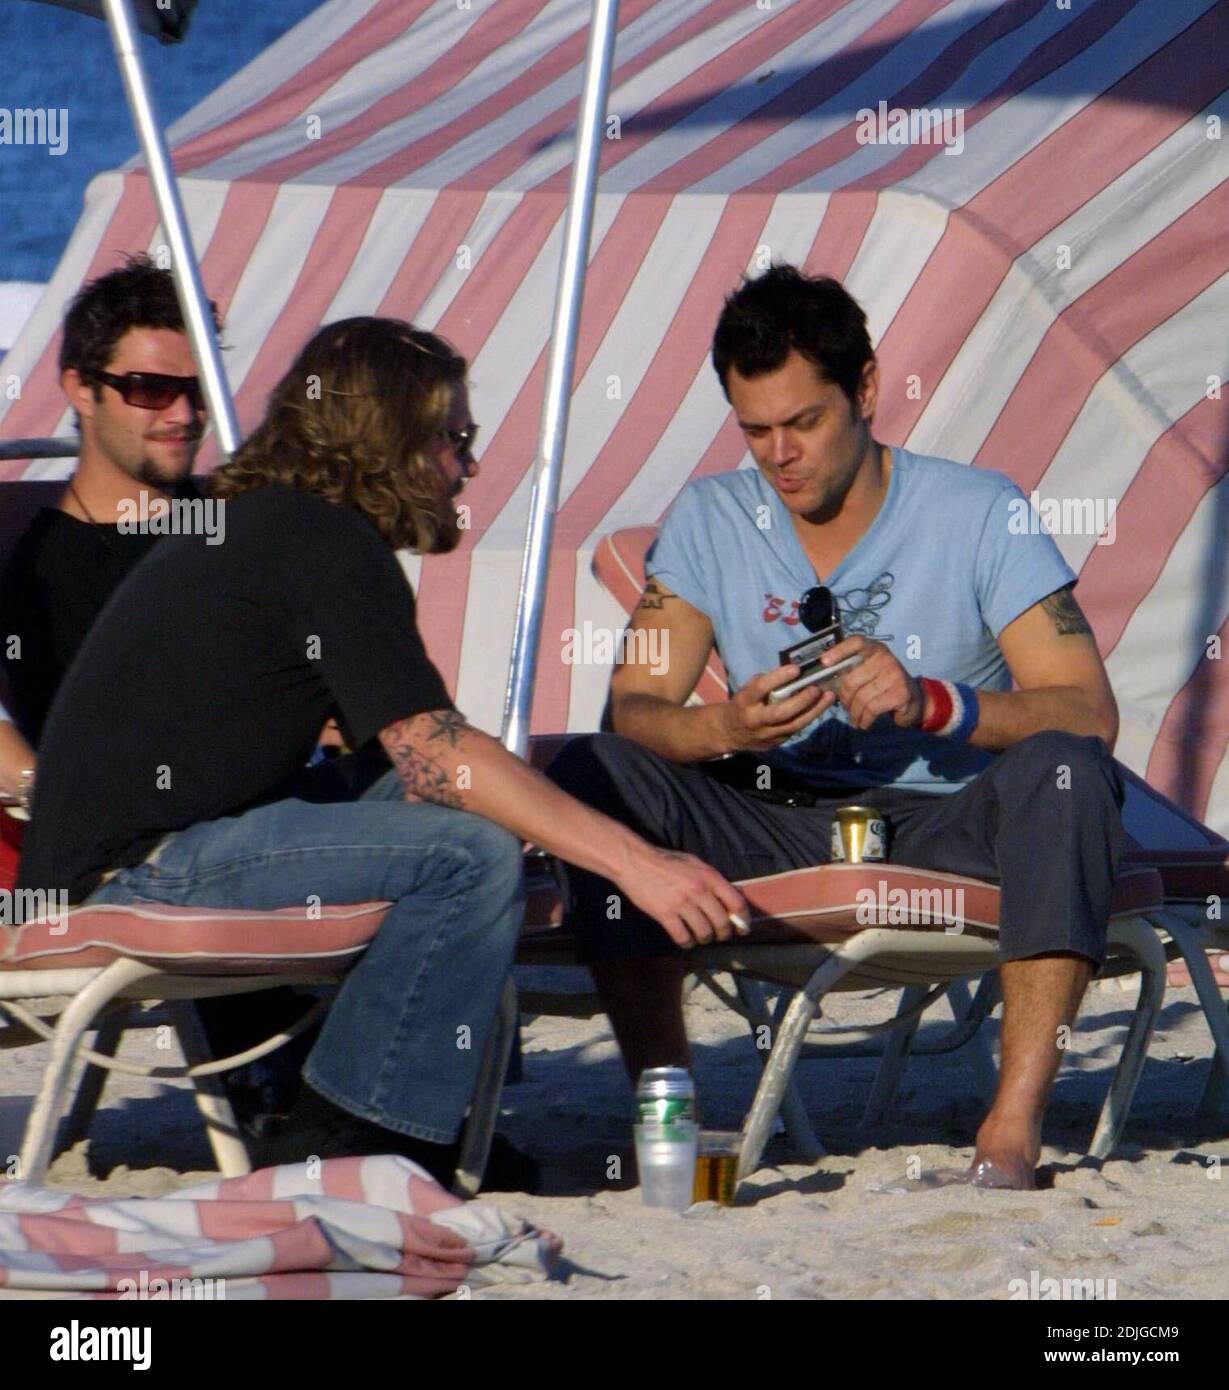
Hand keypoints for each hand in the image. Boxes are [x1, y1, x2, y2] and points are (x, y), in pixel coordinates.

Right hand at [617, 845, 749, 949]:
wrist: (635, 861)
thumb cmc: (666, 861)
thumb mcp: (694, 863)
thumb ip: (711, 880)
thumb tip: (728, 899)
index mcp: (709, 876)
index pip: (737, 903)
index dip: (743, 920)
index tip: (743, 928)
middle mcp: (699, 891)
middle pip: (721, 922)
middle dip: (723, 934)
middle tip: (719, 935)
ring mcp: (682, 904)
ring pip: (704, 933)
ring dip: (705, 939)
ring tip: (701, 937)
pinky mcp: (665, 915)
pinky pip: (683, 937)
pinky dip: (687, 943)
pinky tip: (686, 940)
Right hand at [718, 664, 834, 752]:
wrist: (730, 733)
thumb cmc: (743, 704)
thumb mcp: (747, 690)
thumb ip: (766, 682)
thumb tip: (793, 671)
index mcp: (744, 702)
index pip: (760, 689)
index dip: (777, 678)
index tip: (796, 669)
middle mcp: (754, 720)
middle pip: (780, 713)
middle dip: (801, 700)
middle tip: (816, 688)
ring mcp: (766, 735)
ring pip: (793, 725)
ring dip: (814, 710)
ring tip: (829, 697)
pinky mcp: (776, 743)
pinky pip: (795, 730)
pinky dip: (810, 717)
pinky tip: (821, 707)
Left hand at [822, 636, 926, 730]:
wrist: (914, 700)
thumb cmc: (883, 686)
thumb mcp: (868, 673)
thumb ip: (850, 671)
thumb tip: (822, 680)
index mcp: (875, 649)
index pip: (856, 642)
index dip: (839, 650)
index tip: (824, 662)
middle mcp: (886, 658)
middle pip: (852, 680)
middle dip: (844, 698)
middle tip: (845, 707)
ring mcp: (895, 675)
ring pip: (861, 698)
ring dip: (854, 713)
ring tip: (854, 718)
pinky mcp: (900, 693)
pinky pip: (872, 709)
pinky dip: (864, 719)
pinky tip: (864, 723)